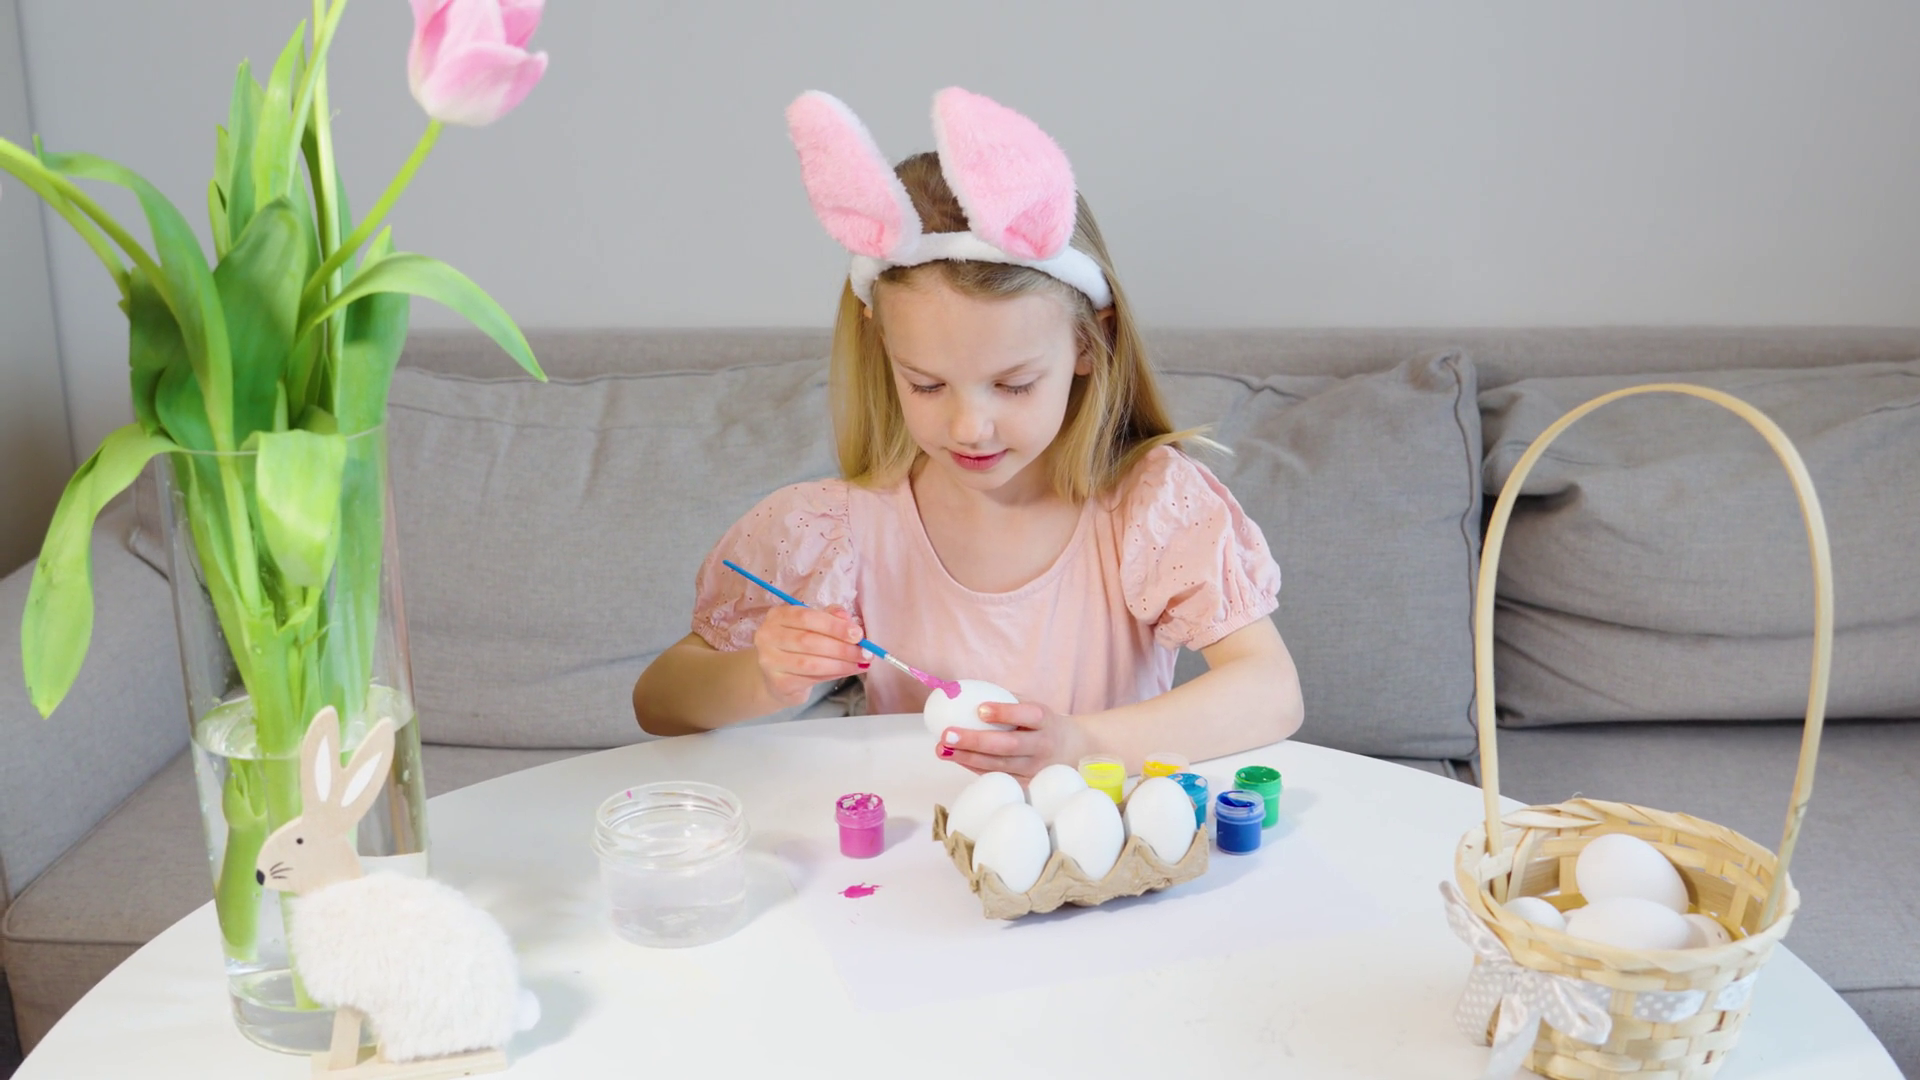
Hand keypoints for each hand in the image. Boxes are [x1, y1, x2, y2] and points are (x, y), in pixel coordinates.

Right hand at [752, 605, 868, 707]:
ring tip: (860, 663)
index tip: (857, 634)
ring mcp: (770, 661)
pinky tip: (846, 671)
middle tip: (865, 652)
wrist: (777, 678)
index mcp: (777, 616)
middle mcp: (768, 636)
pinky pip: (811, 678)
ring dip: (841, 664)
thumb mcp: (812, 627)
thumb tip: (847, 617)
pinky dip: (833, 675)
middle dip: (842, 647)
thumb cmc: (798, 648)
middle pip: (809, 641)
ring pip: (811, 663)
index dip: (834, 625)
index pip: (806, 616)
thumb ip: (828, 618)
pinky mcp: (778, 682)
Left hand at [936, 699, 1089, 780]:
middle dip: (976, 741)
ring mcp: (1036, 768)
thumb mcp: (1033, 706)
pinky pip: (999, 777)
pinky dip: (975, 768)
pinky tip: (957, 759)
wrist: (1074, 750)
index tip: (980, 709)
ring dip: (968, 758)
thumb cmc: (1042, 723)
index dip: (1005, 713)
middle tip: (948, 734)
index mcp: (1045, 720)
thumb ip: (1006, 700)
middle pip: (1009, 745)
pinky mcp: (1029, 784)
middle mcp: (1043, 745)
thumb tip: (963, 690)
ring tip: (943, 749)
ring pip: (1000, 765)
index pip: (1027, 715)